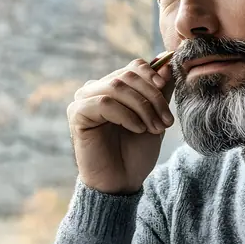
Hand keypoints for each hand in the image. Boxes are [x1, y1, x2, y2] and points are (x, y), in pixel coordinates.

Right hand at [67, 58, 174, 193]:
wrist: (122, 182)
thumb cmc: (136, 152)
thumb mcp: (155, 117)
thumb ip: (159, 91)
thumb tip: (167, 61)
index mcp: (114, 87)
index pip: (135, 67)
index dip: (153, 75)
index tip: (165, 90)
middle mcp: (96, 89)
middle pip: (128, 76)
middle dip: (152, 97)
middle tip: (165, 122)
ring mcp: (84, 100)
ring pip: (117, 87)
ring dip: (141, 108)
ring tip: (153, 128)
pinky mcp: (77, 114)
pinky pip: (104, 103)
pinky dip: (125, 115)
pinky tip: (137, 130)